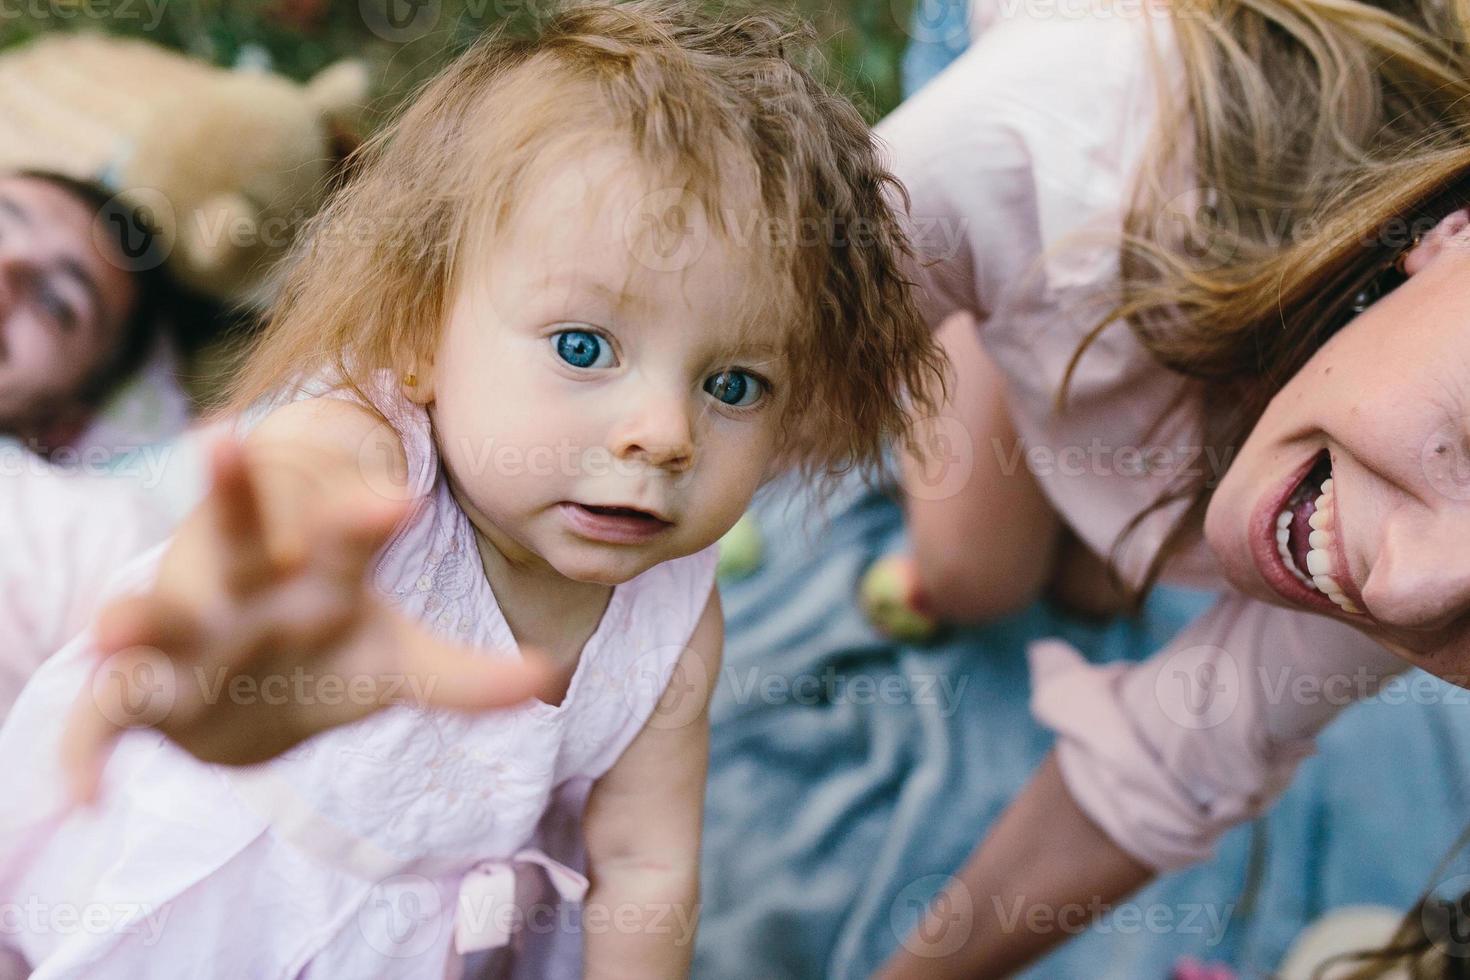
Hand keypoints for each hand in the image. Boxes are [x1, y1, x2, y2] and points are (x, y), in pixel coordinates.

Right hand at [62, 438, 552, 802]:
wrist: (249, 696)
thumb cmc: (328, 657)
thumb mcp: (399, 667)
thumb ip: (467, 679)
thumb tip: (547, 675)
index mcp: (320, 578)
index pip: (349, 540)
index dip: (367, 521)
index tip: (398, 500)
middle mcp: (249, 591)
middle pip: (241, 536)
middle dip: (233, 497)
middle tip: (223, 442)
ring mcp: (189, 636)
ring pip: (155, 615)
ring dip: (135, 617)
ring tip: (117, 622)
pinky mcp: (143, 692)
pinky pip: (103, 715)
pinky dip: (86, 756)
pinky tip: (79, 801)